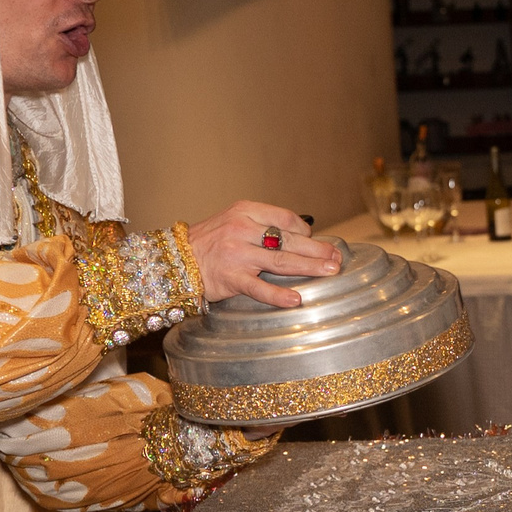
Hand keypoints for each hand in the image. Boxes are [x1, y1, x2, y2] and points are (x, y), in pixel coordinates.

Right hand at [185, 201, 339, 307]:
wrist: (174, 260)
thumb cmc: (209, 243)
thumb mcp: (234, 222)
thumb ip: (262, 227)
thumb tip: (303, 238)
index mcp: (245, 211)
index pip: (286, 219)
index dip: (306, 233)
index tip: (318, 244)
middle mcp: (241, 229)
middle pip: (289, 240)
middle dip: (317, 250)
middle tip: (337, 259)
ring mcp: (236, 254)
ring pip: (280, 261)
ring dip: (309, 267)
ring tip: (330, 271)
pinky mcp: (230, 278)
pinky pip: (258, 288)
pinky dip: (278, 295)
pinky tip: (295, 299)